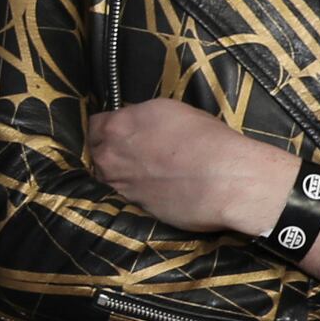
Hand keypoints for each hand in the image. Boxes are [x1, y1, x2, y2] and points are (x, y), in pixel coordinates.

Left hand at [86, 100, 300, 238]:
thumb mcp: (169, 111)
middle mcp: (109, 156)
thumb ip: (140, 119)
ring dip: (118, 174)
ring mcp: (119, 185)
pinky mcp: (133, 208)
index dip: (108, 127)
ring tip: (142, 173)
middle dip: (108, 151)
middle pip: (95, 152)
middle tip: (130, 152)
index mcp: (116, 126)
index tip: (120, 131)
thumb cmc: (206, 137)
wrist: (225, 179)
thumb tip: (134, 125)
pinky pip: (125, 197)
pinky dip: (133, 193)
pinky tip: (153, 189)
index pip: (94, 125)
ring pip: (107, 177)